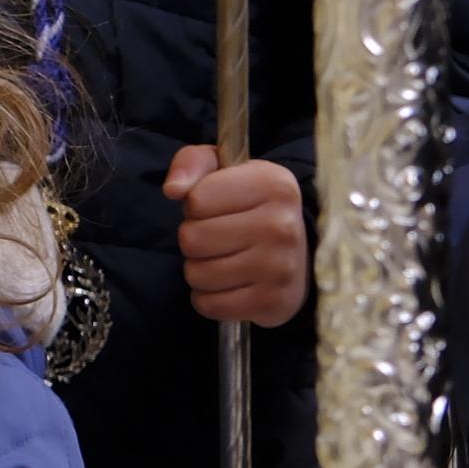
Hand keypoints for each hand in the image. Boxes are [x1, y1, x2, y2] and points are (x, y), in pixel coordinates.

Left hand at [166, 143, 308, 327]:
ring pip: (197, 274)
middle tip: (217, 237)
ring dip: (199, 269)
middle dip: (194, 239)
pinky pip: (209, 305)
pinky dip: (209, 297)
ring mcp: (280, 268)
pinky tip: (228, 285)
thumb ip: (193, 162)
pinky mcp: (273, 303)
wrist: (296, 255)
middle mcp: (282, 225)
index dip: (195, 205)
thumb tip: (173, 188)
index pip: (196, 199)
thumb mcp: (225, 170)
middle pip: (192, 238)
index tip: (216, 208)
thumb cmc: (251, 207)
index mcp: (273, 184)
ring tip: (223, 259)